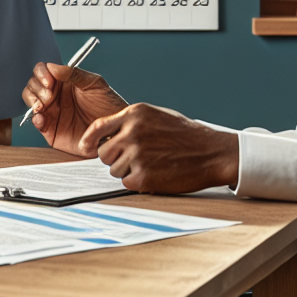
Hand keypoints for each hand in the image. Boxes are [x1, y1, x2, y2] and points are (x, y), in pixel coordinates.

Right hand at [21, 62, 126, 154]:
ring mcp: (52, 112)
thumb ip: (74, 74)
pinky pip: (37, 122)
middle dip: (37, 87)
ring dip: (33, 100)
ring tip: (44, 105)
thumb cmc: (109, 105)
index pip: (43, 72)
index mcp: (64, 82)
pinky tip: (43, 118)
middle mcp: (55, 96)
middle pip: (33, 85)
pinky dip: (35, 119)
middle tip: (49, 94)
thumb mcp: (95, 84)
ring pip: (31, 101)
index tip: (49, 80)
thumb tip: (52, 66)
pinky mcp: (52, 130)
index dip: (41, 73)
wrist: (116, 130)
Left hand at [79, 103, 239, 193]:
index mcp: (134, 114)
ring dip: (126, 170)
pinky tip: (154, 173)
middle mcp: (132, 132)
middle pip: (103, 153)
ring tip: (149, 164)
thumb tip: (108, 134)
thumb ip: (130, 122)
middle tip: (132, 158)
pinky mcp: (143, 176)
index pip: (97, 127)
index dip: (89, 140)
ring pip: (114, 169)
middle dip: (113, 158)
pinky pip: (127, 182)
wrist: (211, 152)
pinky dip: (137, 181)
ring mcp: (137, 155)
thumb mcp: (155, 116)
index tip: (85, 147)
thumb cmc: (184, 134)